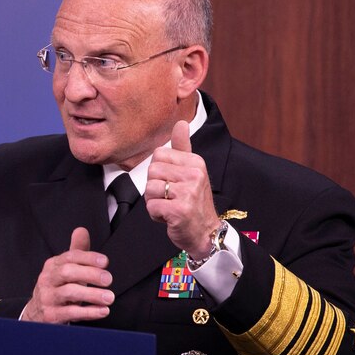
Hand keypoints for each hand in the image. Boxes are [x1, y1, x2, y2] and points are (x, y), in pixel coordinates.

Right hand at [20, 227, 113, 323]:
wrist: (37, 313)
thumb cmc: (57, 287)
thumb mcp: (65, 269)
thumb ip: (76, 251)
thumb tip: (82, 230)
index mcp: (52, 265)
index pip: (70, 257)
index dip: (88, 258)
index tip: (105, 261)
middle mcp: (47, 279)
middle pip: (67, 272)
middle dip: (90, 274)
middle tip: (108, 279)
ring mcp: (48, 297)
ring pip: (69, 293)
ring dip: (92, 294)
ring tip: (110, 297)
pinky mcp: (51, 315)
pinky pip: (70, 312)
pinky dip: (88, 312)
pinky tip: (103, 311)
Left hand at [145, 121, 218, 256]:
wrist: (205, 232)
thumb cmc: (193, 201)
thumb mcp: (192, 171)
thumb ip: (183, 147)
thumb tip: (181, 122)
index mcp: (195, 162)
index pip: (158, 154)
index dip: (159, 172)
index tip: (173, 182)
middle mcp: (194, 175)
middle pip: (151, 171)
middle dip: (154, 187)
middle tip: (171, 197)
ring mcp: (188, 193)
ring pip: (149, 189)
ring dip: (154, 202)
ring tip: (170, 206)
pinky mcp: (179, 210)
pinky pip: (151, 206)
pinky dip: (155, 215)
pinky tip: (169, 217)